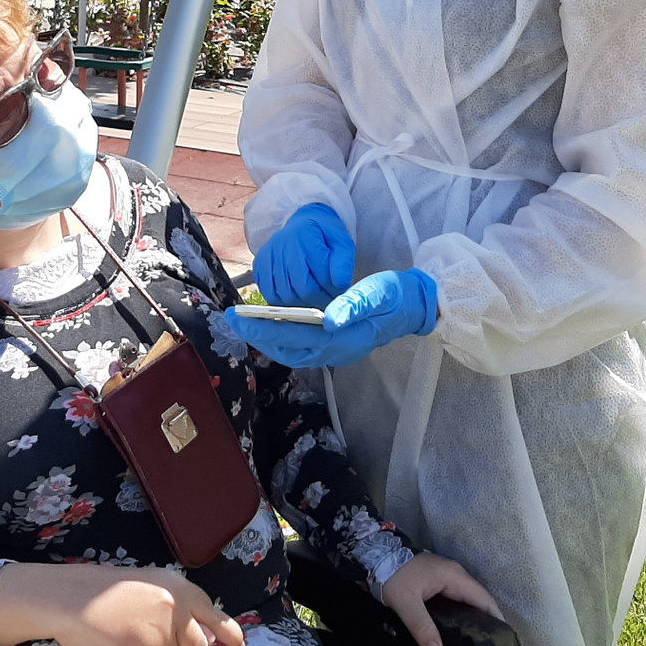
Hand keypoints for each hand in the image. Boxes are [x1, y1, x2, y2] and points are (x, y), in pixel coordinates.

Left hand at [225, 269, 437, 367]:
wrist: (414, 307)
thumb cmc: (395, 296)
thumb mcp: (379, 293)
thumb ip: (355, 305)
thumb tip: (328, 318)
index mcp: (344, 339)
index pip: (296, 337)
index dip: (265, 329)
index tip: (240, 317)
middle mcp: (336, 351)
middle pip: (288, 349)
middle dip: (258, 335)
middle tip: (231, 318)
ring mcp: (335, 352)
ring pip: (292, 352)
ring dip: (266, 339)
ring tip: (244, 322)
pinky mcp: (334, 346)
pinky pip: (300, 348)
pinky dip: (280, 339)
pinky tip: (269, 326)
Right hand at [252, 203, 354, 309]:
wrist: (301, 226)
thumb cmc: (324, 236)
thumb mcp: (341, 242)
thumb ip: (343, 263)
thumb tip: (340, 284)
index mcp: (305, 235)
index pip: (322, 277)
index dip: (334, 290)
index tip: (339, 290)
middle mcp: (282, 245)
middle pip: (303, 290)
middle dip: (319, 300)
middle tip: (328, 297)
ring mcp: (267, 256)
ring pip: (286, 298)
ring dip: (304, 303)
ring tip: (314, 294)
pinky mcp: (258, 267)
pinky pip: (271, 297)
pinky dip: (286, 302)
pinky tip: (296, 292)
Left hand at [379, 553, 503, 645]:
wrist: (375, 554)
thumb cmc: (393, 575)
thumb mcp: (405, 603)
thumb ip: (422, 627)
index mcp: (454, 576)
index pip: (484, 599)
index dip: (496, 619)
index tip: (504, 641)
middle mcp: (456, 573)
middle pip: (479, 599)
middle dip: (488, 621)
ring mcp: (448, 575)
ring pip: (469, 598)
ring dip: (475, 617)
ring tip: (478, 642)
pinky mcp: (439, 579)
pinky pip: (458, 597)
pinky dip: (463, 612)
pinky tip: (459, 628)